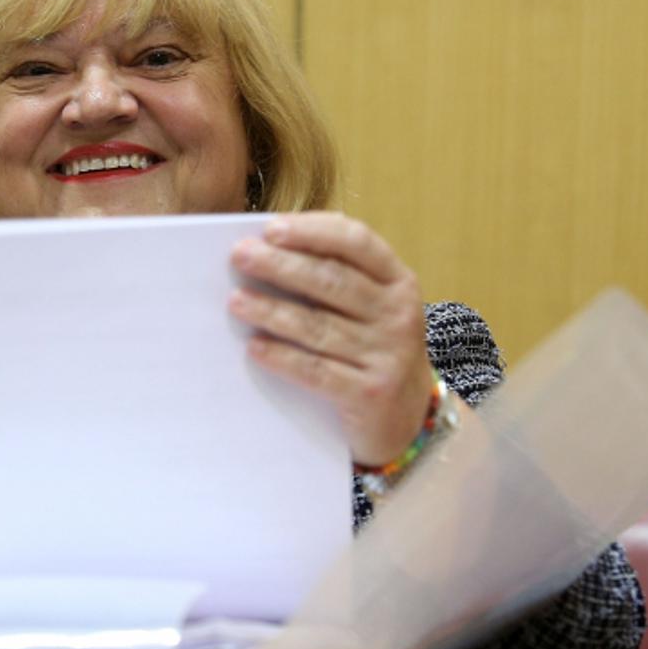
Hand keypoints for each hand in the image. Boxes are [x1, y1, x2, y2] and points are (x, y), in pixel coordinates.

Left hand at [229, 212, 431, 466]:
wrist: (411, 419)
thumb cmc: (375, 350)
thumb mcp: (374, 308)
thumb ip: (338, 279)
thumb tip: (271, 253)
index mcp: (398, 281)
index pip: (357, 242)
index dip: (313, 231)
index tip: (271, 229)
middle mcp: (397, 314)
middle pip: (332, 281)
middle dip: (282, 265)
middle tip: (241, 256)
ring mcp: (386, 355)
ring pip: (318, 326)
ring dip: (272, 311)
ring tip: (236, 301)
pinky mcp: (369, 393)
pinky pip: (317, 370)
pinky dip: (283, 357)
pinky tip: (255, 347)